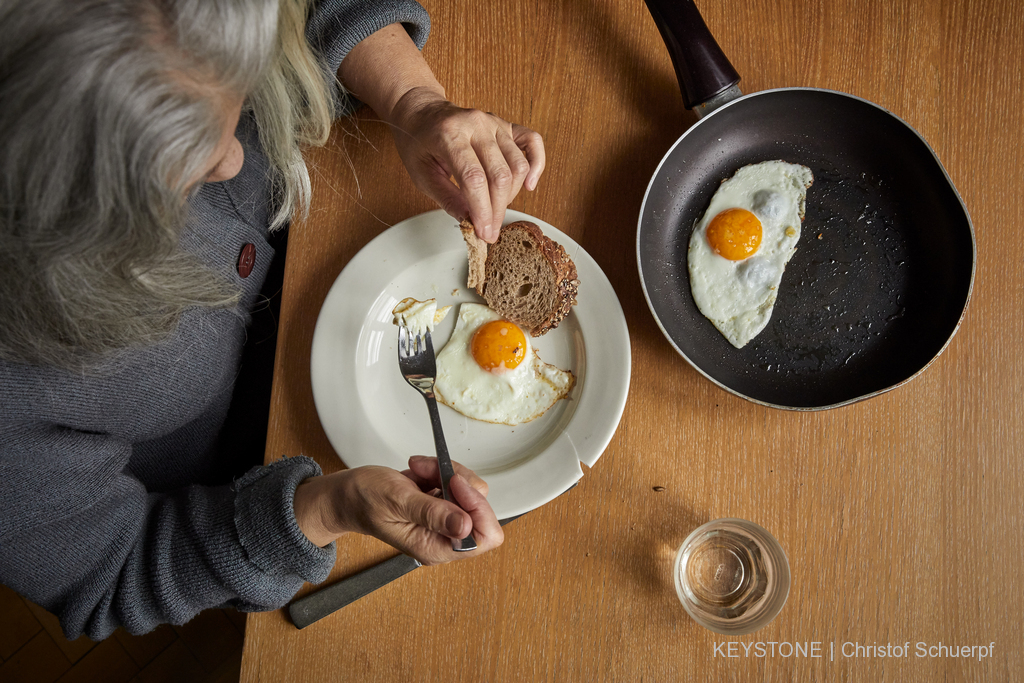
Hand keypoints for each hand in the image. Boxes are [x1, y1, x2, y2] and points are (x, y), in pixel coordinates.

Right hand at [293, 456, 502, 564]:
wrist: (348, 495)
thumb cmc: (365, 501)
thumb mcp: (398, 502)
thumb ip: (432, 514)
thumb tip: (465, 525)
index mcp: (437, 548)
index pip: (484, 537)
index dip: (478, 507)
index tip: (455, 483)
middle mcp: (445, 537)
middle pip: (480, 508)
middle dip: (458, 482)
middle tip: (432, 471)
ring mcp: (444, 519)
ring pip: (470, 489)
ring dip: (446, 471)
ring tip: (419, 469)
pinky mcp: (441, 502)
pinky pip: (457, 481)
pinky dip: (440, 469)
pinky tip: (419, 470)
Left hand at [387, 86, 545, 242]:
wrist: (422, 112)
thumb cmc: (418, 143)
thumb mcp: (421, 174)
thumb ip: (447, 199)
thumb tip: (471, 223)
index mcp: (450, 134)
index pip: (474, 178)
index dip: (482, 210)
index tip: (484, 232)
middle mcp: (476, 124)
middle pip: (500, 175)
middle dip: (497, 210)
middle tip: (490, 231)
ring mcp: (494, 123)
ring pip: (518, 165)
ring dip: (511, 195)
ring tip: (495, 208)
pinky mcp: (506, 125)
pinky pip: (533, 142)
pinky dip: (536, 165)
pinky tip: (528, 184)